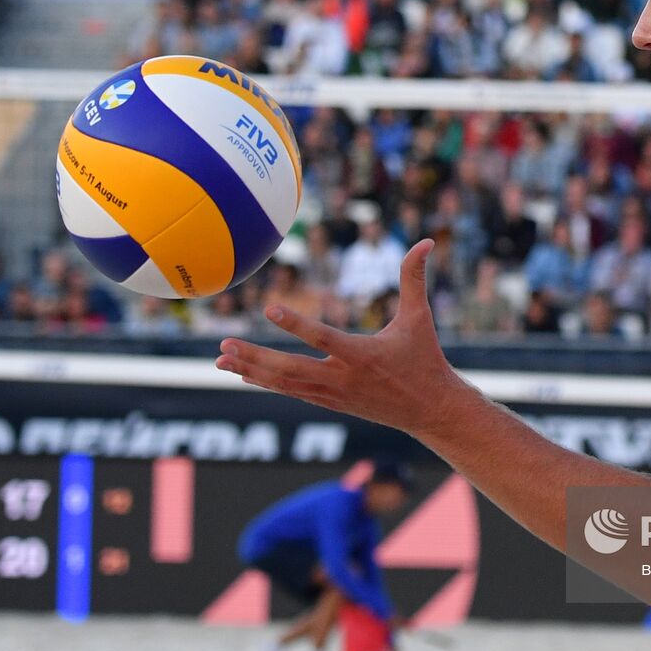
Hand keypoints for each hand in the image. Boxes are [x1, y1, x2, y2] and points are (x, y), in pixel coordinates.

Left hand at [216, 239, 471, 435]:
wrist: (430, 410)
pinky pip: (292, 391)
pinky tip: (244, 372)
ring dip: (252, 369)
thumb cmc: (424, 359)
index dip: (297, 324)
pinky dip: (267, 382)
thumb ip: (415, 278)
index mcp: (363, 355)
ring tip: (221, 358)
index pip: (324, 338)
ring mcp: (333, 394)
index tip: (269, 308)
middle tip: (224, 345)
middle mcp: (342, 377)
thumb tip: (427, 241)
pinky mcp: (330, 403)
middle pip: (291, 369)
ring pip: (285, 383)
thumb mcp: (420, 318)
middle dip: (256, 357)